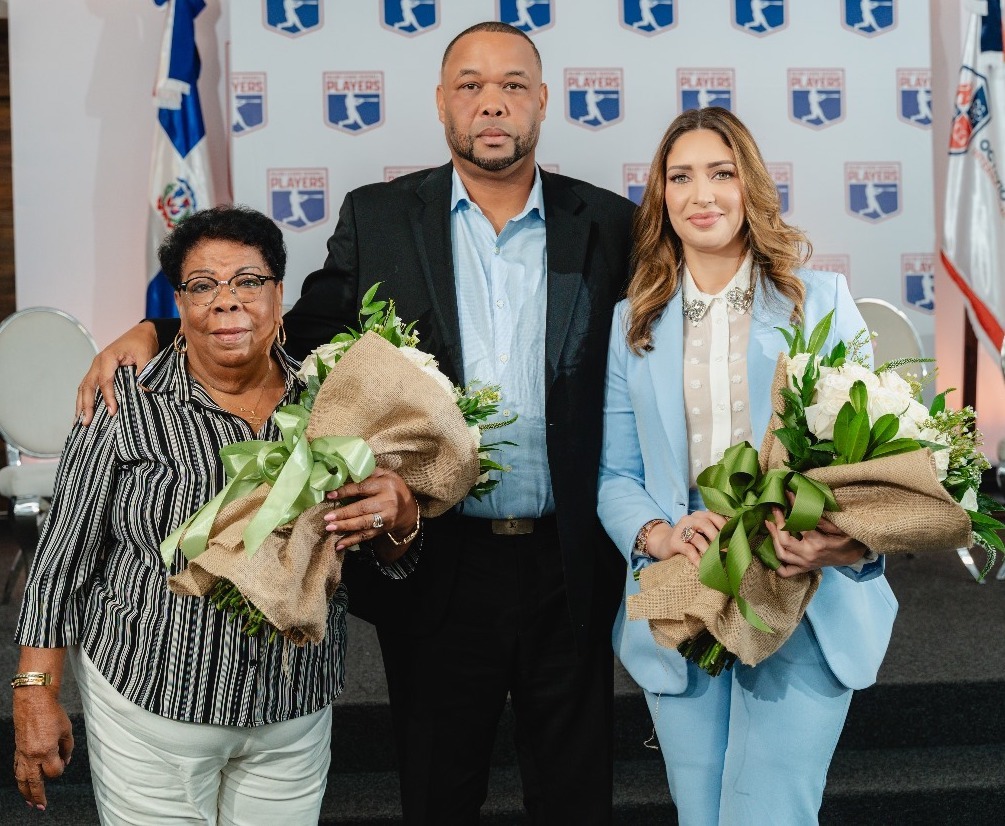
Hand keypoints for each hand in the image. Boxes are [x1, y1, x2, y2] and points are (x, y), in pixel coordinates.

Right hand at [12, 687, 72, 811]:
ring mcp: (22, 753)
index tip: (62, 765)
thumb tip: (66, 762)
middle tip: (40, 807)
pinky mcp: (18, 749)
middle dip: (37, 796)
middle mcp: (32, 755)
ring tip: (29, 802)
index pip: (54, 772)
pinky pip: (17, 768)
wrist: (33, 701)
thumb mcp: (67, 730)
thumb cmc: (52, 713)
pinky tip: (22, 783)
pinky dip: (19, 778)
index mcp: (46, 751)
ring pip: (21, 779)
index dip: (60, 771)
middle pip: (34, 782)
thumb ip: (68, 748)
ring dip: (25, 792)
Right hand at [76, 322, 159, 423]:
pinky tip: (82, 411)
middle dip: (86, 405)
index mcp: (108, 358)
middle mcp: (97, 362)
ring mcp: (96, 366)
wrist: (141, 333)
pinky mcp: (98, 370)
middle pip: (88, 386)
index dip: (107, 397)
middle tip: (86, 423)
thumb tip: (144, 391)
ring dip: (81, 404)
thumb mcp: (147, 355)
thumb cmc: (143, 343)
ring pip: (84, 387)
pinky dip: (83, 398)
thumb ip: (145, 371)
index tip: (112, 412)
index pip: (104, 381)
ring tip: (78, 422)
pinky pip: (87, 385)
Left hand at [323, 467, 418, 558]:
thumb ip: (368, 473)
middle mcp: (387, 502)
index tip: (331, 495)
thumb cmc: (392, 487)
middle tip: (327, 517)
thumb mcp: (385, 475)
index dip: (346, 491)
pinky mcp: (382, 530)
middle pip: (363, 508)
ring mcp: (385, 518)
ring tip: (330, 528)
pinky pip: (366, 536)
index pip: (363, 488)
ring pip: (363, 523)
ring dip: (345, 527)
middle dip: (344, 514)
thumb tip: (344, 473)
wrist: (409, 509)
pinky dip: (351, 541)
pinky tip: (339, 545)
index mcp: (385, 485)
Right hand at [646, 510, 726, 566]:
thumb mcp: (700, 532)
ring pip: (697, 538)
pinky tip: (703, 566)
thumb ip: (713, 532)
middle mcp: (689, 519)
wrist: (662, 544)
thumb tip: (735, 542)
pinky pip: (688, 550)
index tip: (734, 539)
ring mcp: (680, 529)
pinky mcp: (673, 542)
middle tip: (726, 552)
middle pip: (706, 524)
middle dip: (718, 539)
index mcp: (699, 515)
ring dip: (709, 551)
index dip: (726, 527)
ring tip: (717, 561)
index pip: (715, 517)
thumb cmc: (688, 540)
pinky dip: (697, 559)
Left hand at [766, 506, 868, 577]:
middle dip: (777, 524)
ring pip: (781, 555)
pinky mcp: (804, 569)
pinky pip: (785, 572)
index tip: (786, 495)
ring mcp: (805, 564)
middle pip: (784, 541)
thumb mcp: (837, 527)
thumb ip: (818, 518)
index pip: (798, 524)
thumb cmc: (846, 539)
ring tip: (769, 524)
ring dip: (773, 539)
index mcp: (818, 543)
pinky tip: (772, 552)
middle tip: (774, 509)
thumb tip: (800, 504)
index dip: (791, 509)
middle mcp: (808, 555)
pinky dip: (776, 565)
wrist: (853, 556)